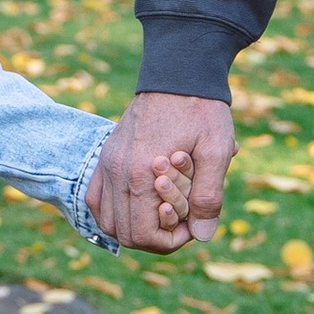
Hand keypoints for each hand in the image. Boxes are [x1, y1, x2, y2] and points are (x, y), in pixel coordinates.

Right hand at [91, 92, 235, 253]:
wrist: (179, 71)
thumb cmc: (201, 108)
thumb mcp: (216, 150)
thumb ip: (209, 196)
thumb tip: (202, 234)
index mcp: (141, 174)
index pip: (142, 235)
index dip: (169, 242)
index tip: (191, 225)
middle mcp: (116, 171)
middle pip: (123, 233)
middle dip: (154, 237)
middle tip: (181, 221)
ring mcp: (106, 162)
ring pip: (106, 220)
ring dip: (134, 226)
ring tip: (163, 212)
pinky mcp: (106, 155)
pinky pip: (96, 198)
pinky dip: (115, 211)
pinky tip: (139, 204)